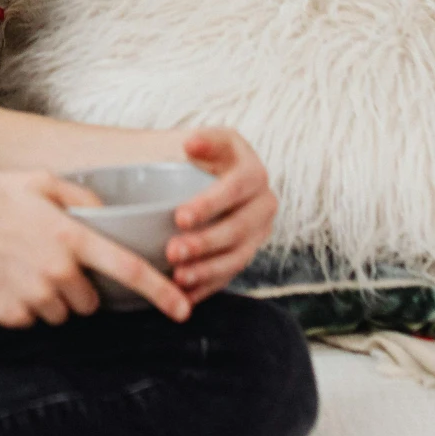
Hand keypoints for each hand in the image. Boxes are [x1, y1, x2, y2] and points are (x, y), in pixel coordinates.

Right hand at [0, 170, 191, 328]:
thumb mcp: (40, 182)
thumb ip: (81, 199)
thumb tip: (106, 215)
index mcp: (71, 236)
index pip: (128, 270)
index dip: (161, 292)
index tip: (183, 308)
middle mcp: (58, 271)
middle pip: (91, 300)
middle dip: (81, 287)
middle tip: (50, 260)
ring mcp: (34, 297)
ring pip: (62, 313)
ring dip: (52, 298)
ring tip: (20, 265)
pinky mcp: (10, 316)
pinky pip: (31, 320)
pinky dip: (23, 305)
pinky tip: (3, 278)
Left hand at [164, 130, 277, 299]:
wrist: (183, 175)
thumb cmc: (182, 155)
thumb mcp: (191, 140)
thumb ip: (195, 142)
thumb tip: (190, 145)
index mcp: (249, 166)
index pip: (237, 186)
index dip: (210, 204)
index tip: (179, 217)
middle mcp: (262, 198)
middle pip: (240, 225)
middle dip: (207, 242)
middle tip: (173, 251)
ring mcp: (257, 228)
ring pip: (238, 255)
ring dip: (208, 269)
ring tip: (178, 278)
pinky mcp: (244, 252)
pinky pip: (230, 274)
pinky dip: (207, 286)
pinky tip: (184, 296)